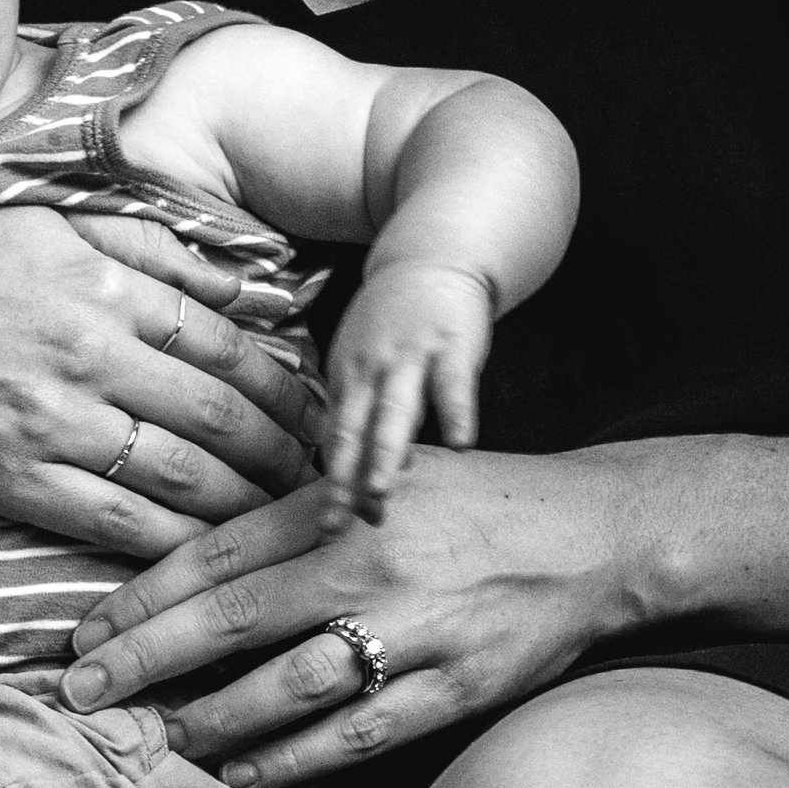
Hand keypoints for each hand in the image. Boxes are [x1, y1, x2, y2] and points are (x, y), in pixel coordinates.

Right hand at [0, 209, 316, 560]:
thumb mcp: (48, 227)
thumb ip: (150, 249)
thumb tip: (245, 277)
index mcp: (102, 285)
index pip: (229, 342)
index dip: (290, 387)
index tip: (323, 413)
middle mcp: (89, 351)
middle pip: (223, 415)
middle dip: (288, 454)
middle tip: (326, 478)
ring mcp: (51, 420)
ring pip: (183, 474)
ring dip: (246, 505)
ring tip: (284, 522)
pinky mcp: (13, 477)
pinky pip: (115, 521)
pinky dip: (172, 542)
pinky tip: (206, 556)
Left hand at [63, 445, 648, 787]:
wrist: (598, 533)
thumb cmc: (469, 502)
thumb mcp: (376, 473)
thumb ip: (291, 501)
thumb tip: (188, 527)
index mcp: (336, 507)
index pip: (212, 557)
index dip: (137, 600)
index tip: (83, 635)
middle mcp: (366, 565)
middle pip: (230, 621)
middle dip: (143, 662)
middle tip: (81, 695)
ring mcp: (414, 631)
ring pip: (288, 685)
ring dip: (212, 719)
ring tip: (158, 738)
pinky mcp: (457, 688)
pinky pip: (359, 734)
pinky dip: (295, 758)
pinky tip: (244, 773)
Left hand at [320, 262, 493, 531]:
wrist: (430, 260)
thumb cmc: (394, 324)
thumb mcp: (368, 366)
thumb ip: (368, 418)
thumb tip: (381, 475)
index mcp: (346, 380)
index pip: (335, 440)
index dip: (332, 483)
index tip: (327, 527)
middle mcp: (370, 372)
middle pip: (353, 432)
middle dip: (343, 479)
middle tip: (335, 525)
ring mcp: (409, 358)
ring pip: (393, 412)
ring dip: (385, 452)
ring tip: (381, 491)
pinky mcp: (453, 345)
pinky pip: (454, 384)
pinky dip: (457, 414)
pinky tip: (461, 446)